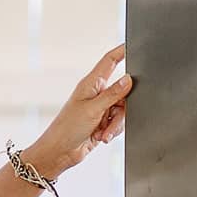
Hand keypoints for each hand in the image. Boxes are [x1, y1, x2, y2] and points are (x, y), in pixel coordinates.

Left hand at [28, 44, 132, 178]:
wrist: (60, 153)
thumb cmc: (66, 129)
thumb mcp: (93, 109)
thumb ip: (113, 93)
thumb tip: (129, 79)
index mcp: (91, 84)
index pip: (111, 60)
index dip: (122, 50)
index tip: (135, 44)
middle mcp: (97, 93)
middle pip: (124, 91)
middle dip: (122, 108)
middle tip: (112, 118)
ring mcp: (101, 107)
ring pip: (124, 110)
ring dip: (115, 124)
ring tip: (103, 133)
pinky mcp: (104, 122)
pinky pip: (119, 122)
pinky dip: (113, 130)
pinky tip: (101, 136)